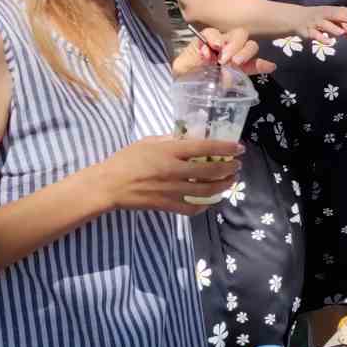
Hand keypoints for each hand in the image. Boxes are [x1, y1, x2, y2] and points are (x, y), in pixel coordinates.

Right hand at [87, 135, 243, 216]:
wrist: (108, 185)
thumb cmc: (126, 159)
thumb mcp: (149, 142)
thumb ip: (171, 140)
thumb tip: (191, 138)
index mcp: (169, 152)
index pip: (204, 148)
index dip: (225, 148)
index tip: (239, 148)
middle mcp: (173, 171)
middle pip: (210, 171)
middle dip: (229, 168)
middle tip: (238, 165)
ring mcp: (170, 190)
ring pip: (205, 191)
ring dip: (223, 186)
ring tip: (231, 181)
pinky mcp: (166, 205)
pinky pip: (192, 209)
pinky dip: (205, 205)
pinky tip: (212, 199)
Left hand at [173, 26, 275, 77]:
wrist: (188, 89)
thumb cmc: (184, 75)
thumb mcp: (181, 67)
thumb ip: (189, 60)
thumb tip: (208, 55)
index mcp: (208, 40)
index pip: (216, 32)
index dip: (216, 38)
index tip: (215, 49)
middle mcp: (225, 44)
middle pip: (238, 34)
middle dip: (235, 44)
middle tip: (226, 60)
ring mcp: (236, 56)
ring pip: (250, 45)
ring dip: (246, 52)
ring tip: (238, 64)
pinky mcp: (244, 70)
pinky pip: (256, 64)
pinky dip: (263, 64)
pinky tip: (270, 66)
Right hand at [294, 5, 346, 43]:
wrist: (295, 18)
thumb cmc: (318, 19)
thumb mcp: (330, 18)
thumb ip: (344, 24)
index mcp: (329, 10)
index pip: (341, 11)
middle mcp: (323, 15)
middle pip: (334, 14)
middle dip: (345, 17)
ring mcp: (315, 23)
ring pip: (325, 25)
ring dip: (334, 29)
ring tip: (342, 32)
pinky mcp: (307, 32)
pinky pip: (315, 35)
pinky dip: (322, 38)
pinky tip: (330, 41)